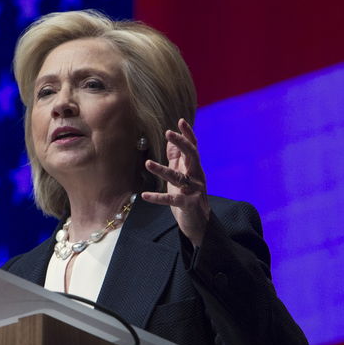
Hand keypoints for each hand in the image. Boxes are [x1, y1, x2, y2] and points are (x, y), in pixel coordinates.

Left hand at [141, 118, 210, 246]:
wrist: (199, 223)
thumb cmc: (188, 196)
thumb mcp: (182, 175)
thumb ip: (177, 159)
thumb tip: (171, 141)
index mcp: (194, 168)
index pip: (193, 147)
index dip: (188, 134)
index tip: (180, 121)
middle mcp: (196, 177)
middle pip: (192, 156)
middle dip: (181, 143)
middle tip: (168, 133)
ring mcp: (193, 190)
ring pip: (178, 177)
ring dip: (162, 170)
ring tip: (147, 163)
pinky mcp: (187, 205)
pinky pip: (172, 200)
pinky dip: (158, 198)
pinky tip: (145, 195)